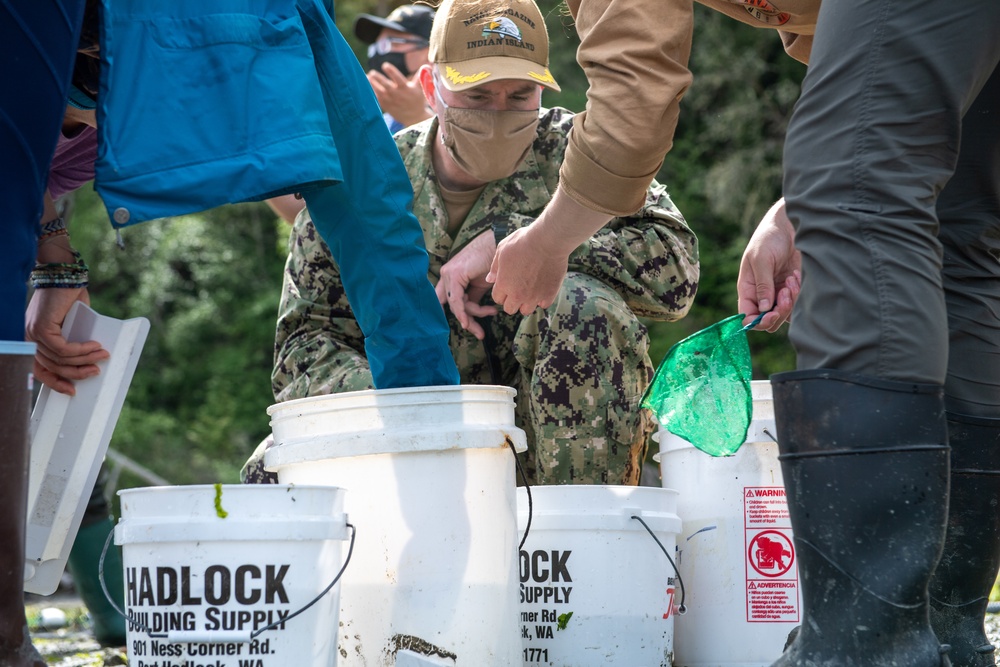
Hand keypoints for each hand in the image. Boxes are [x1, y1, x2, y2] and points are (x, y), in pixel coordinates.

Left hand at [25, 287, 107, 394]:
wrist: (64, 275)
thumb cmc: (68, 299)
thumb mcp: (70, 326)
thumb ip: (71, 341)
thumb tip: (87, 361)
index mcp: (31, 341)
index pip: (39, 370)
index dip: (56, 383)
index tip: (72, 390)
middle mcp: (27, 339)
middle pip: (52, 367)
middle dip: (77, 373)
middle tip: (95, 372)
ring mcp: (31, 334)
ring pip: (60, 360)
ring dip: (85, 360)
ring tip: (102, 356)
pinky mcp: (41, 328)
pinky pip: (63, 349)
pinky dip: (81, 350)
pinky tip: (94, 346)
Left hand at [367, 63, 432, 127]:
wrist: (414, 118)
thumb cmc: (417, 100)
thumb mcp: (420, 88)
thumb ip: (420, 76)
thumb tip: (428, 64)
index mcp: (405, 88)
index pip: (397, 77)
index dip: (390, 70)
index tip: (385, 65)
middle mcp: (396, 94)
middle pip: (385, 84)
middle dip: (378, 78)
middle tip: (372, 72)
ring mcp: (390, 100)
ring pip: (378, 90)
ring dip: (372, 83)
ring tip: (367, 76)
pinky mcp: (385, 106)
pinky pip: (376, 97)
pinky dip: (371, 91)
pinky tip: (367, 85)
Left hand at [436, 231, 498, 339]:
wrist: (501, 249)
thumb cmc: (494, 264)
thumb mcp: (480, 285)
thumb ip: (472, 298)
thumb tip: (469, 313)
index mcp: (451, 277)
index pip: (445, 301)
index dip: (454, 315)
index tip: (468, 327)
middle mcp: (446, 275)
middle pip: (449, 305)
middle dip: (465, 321)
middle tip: (479, 333)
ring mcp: (447, 274)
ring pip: (456, 305)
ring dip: (475, 314)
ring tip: (492, 312)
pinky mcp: (453, 274)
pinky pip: (456, 301)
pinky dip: (463, 313)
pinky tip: (468, 323)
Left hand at [487, 188, 609, 314]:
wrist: (548, 241)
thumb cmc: (523, 242)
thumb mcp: (502, 249)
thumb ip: (495, 267)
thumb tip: (489, 279)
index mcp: (503, 284)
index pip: (497, 298)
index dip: (501, 291)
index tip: (507, 283)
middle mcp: (517, 294)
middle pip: (510, 309)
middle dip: (511, 300)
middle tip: (518, 288)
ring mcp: (534, 296)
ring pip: (526, 310)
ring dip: (526, 302)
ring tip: (530, 290)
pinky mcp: (549, 294)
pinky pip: (543, 305)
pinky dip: (542, 299)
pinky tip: (542, 287)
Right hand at [737, 198, 801, 332]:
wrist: (790, 225)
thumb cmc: (769, 238)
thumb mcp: (761, 259)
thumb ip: (762, 285)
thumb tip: (764, 310)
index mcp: (747, 289)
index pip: (747, 316)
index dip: (758, 321)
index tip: (771, 314)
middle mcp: (762, 295)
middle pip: (767, 321)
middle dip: (778, 312)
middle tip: (785, 292)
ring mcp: (778, 293)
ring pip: (784, 316)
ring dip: (790, 303)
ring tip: (791, 280)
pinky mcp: (793, 289)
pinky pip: (796, 305)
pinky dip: (799, 295)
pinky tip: (796, 276)